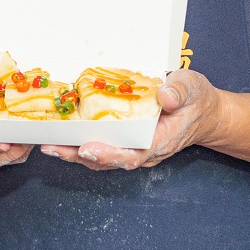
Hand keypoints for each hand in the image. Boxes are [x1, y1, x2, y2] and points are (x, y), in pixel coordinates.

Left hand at [41, 69, 219, 170]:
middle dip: (78, 156)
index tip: (88, 150)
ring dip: (73, 152)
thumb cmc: (196, 100)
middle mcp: (144, 149)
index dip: (109, 155)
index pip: (132, 154)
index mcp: (160, 141)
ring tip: (47, 144)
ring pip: (100, 156)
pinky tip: (59, 135)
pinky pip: (101, 145)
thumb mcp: (193, 89)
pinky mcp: (125, 140)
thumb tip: (165, 96)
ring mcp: (133, 147)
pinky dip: (79, 143)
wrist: (202, 112)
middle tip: (52, 148)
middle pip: (108, 160)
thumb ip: (180, 92)